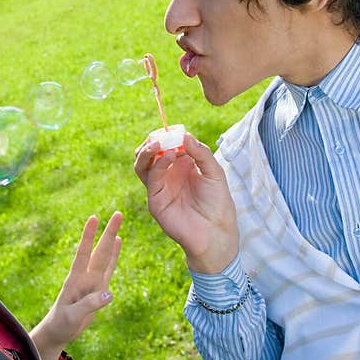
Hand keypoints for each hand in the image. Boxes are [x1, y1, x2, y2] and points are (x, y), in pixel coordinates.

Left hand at [30, 211, 122, 359]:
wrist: (59, 331)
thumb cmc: (62, 323)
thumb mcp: (72, 316)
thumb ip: (89, 304)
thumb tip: (109, 294)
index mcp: (75, 280)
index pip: (83, 253)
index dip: (88, 236)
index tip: (94, 218)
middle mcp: (85, 276)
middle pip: (99, 251)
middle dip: (108, 232)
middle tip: (118, 213)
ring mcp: (92, 281)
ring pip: (105, 256)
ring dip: (112, 239)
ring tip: (118, 222)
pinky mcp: (99, 288)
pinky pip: (109, 268)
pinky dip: (114, 255)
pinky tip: (118, 243)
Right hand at [134, 131, 236, 273]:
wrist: (216, 231)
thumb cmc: (218, 203)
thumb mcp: (214, 172)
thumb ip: (201, 153)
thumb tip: (185, 135)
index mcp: (181, 166)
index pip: (166, 145)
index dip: (166, 135)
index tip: (174, 128)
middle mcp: (167, 174)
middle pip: (148, 153)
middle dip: (152, 140)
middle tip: (161, 134)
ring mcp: (159, 187)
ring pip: (142, 164)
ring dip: (146, 150)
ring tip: (158, 143)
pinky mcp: (155, 200)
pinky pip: (150, 178)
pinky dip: (158, 164)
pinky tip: (170, 156)